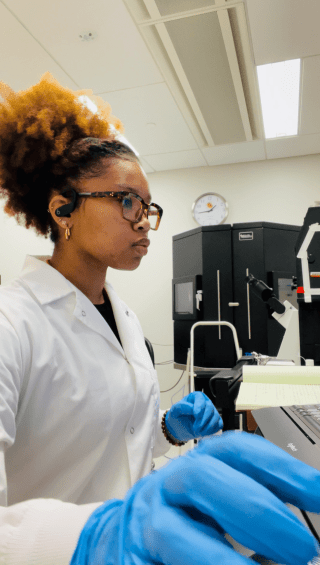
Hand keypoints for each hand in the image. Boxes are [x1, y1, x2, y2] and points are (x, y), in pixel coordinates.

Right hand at [70, 432, 319, 564]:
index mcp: (199, 465)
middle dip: (256, 510)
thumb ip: (259, 504)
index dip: (280, 469)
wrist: (123, 537)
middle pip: (203, 479)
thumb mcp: (221, 498)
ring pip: (173, 532)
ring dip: (221, 558)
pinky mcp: (133, 558)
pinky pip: (160, 564)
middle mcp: (171, 487)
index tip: (319, 493)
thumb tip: (310, 517)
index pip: (237, 451)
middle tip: (302, 547)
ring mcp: (148, 525)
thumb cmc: (185, 517)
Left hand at [165, 391, 222, 440]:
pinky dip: (212, 430)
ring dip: (207, 427)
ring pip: (216, 417)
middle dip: (202, 420)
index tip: (196, 415)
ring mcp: (212, 412)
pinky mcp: (216, 421)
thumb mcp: (175, 411)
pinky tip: (204, 432)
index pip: (201, 400)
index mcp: (196, 397)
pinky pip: (219, 425)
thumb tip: (193, 408)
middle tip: (195, 428)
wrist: (180, 429)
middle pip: (210, 409)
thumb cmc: (178, 418)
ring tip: (198, 431)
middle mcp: (206, 402)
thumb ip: (182, 407)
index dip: (199, 408)